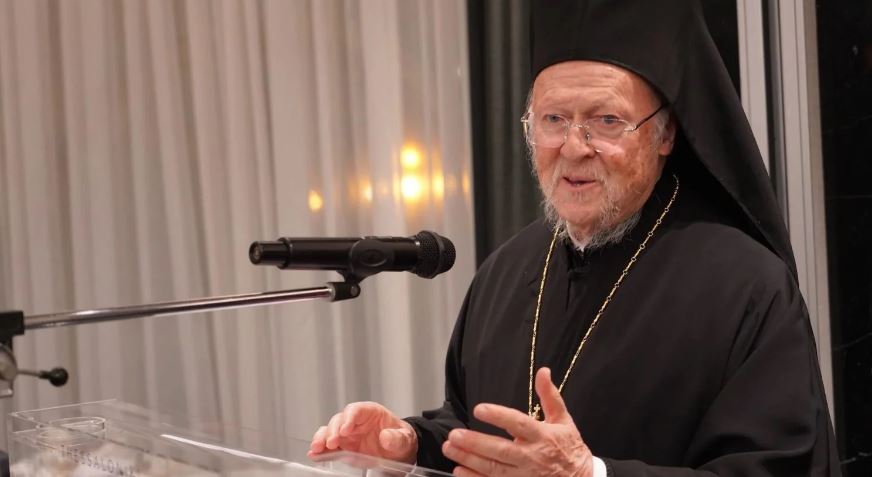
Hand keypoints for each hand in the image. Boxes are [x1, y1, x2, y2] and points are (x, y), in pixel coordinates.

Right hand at [308, 401, 417, 463]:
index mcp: (370, 412)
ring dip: (322, 439)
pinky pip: (328, 447)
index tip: (345, 430)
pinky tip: (315, 455)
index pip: (356, 410)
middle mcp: (355, 421)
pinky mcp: (343, 447)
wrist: (398, 451)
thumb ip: (397, 437)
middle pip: (339, 420)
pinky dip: (321, 450)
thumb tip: (386, 437)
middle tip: (332, 442)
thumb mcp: (404, 438)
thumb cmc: (400, 438)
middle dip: (333, 430)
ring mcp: (347, 434)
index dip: (349, 419)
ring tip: (317, 448)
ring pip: (329, 431)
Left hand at [442, 368, 592, 476]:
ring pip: (493, 470)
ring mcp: (525, 476)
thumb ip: (550, 396)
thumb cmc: (569, 448)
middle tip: (454, 434)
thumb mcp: (564, 420)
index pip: (518, 424)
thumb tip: (543, 371)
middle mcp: (532, 457)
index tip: (479, 409)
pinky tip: (459, 471)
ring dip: (469, 460)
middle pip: (500, 450)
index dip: (499, 416)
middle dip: (475, 443)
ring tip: (450, 448)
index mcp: (542, 436)